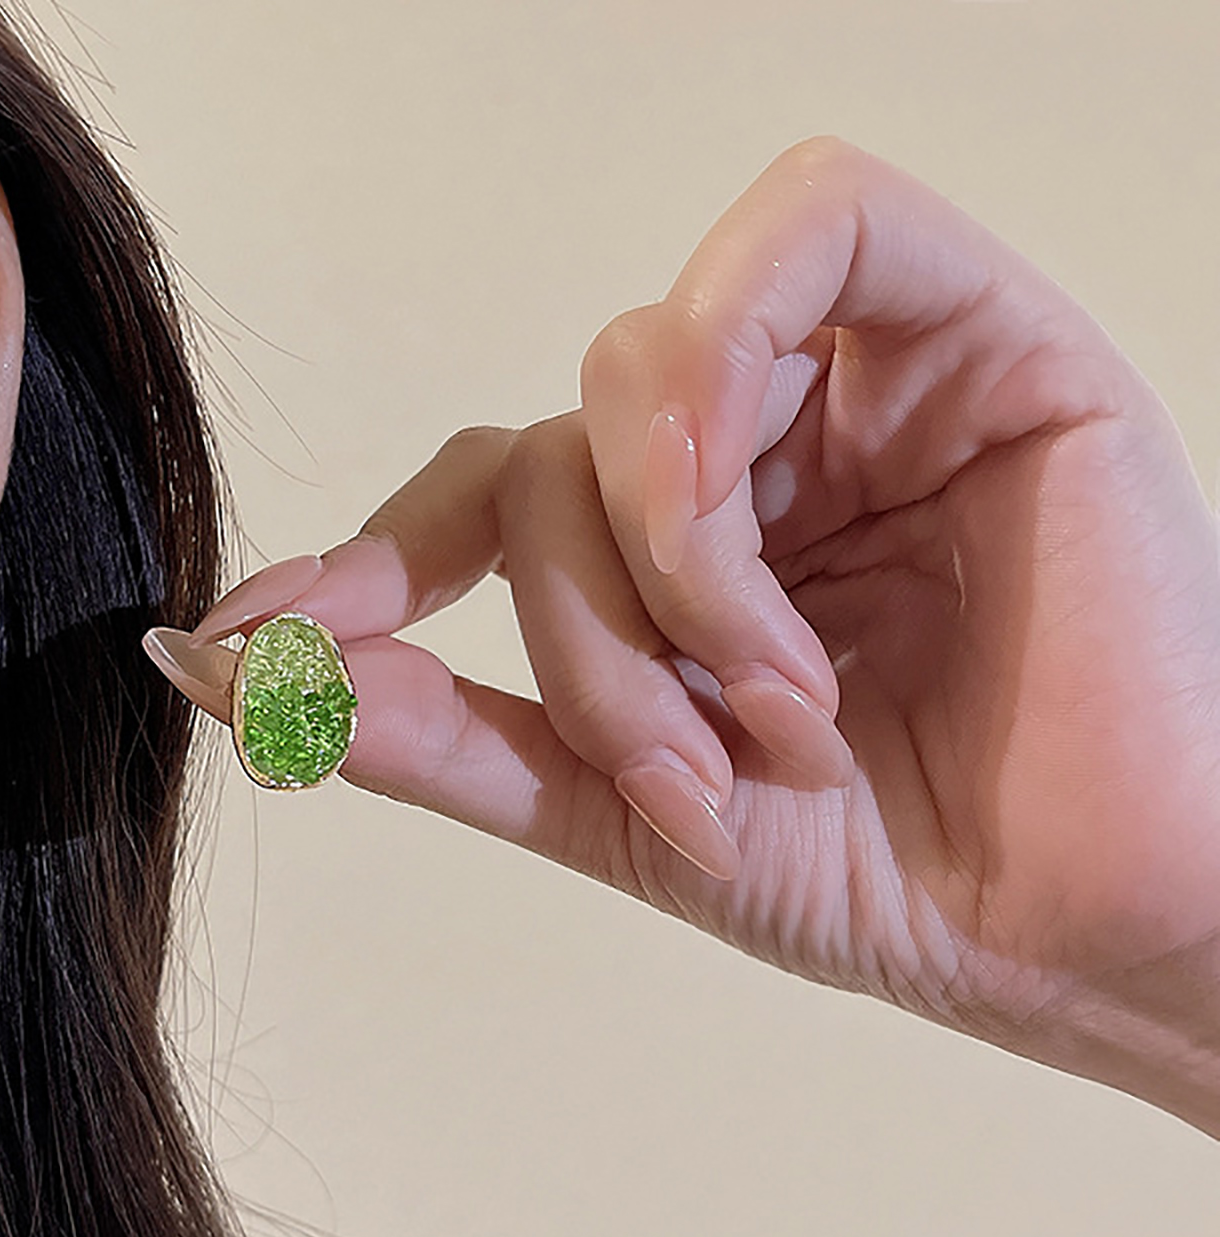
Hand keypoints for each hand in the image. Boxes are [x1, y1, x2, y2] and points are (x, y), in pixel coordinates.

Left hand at [148, 136, 1219, 1136]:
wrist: (1074, 925)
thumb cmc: (880, 875)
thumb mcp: (609, 809)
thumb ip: (431, 736)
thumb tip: (235, 676)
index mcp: (684, 552)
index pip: (490, 491)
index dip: (368, 556)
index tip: (244, 645)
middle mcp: (760, 456)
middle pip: (548, 454)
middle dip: (576, 633)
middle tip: (669, 771)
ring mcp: (857, 388)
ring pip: (639, 369)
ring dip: (662, 567)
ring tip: (769, 710)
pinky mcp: (974, 331)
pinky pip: (802, 239)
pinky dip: (730, 419)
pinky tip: (772, 574)